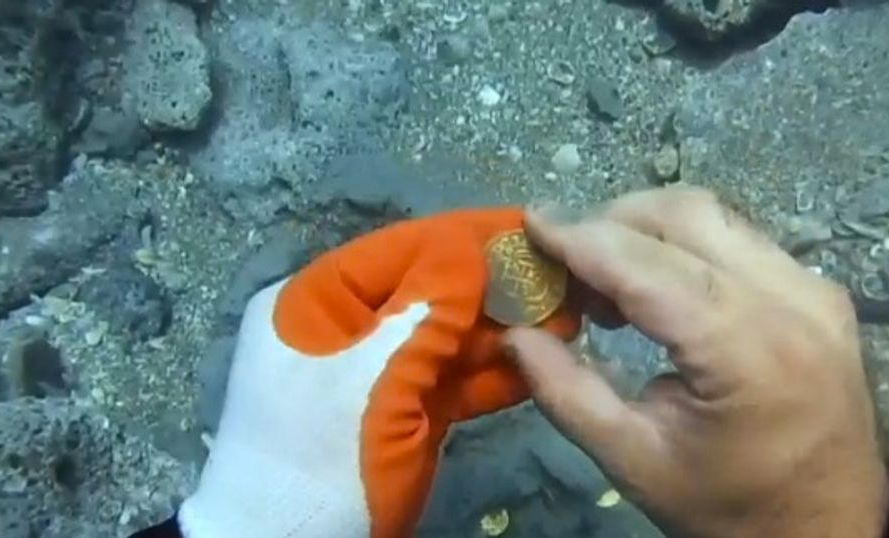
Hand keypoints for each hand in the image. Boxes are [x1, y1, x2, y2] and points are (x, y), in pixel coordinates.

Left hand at [178, 208, 578, 537]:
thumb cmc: (322, 454)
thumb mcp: (375, 378)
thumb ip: (427, 309)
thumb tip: (470, 245)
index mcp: (317, 302)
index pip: (402, 250)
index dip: (467, 235)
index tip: (531, 222)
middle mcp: (345, 328)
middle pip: (429, 291)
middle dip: (495, 284)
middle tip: (564, 270)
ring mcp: (374, 373)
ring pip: (446, 338)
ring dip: (504, 328)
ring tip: (571, 310)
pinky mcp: (399, 413)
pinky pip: (450, 381)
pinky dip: (493, 373)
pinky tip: (544, 356)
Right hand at [506, 187, 888, 537]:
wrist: (829, 529)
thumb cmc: (728, 505)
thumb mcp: (633, 461)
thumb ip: (566, 392)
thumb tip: (512, 332)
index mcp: (748, 353)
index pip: (649, 268)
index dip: (583, 238)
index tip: (530, 224)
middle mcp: (792, 302)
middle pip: (685, 218)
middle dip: (610, 224)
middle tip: (563, 265)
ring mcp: (815, 290)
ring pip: (714, 217)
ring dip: (645, 229)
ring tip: (604, 282)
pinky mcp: (822, 292)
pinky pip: (739, 239)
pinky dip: (683, 246)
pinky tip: (655, 289)